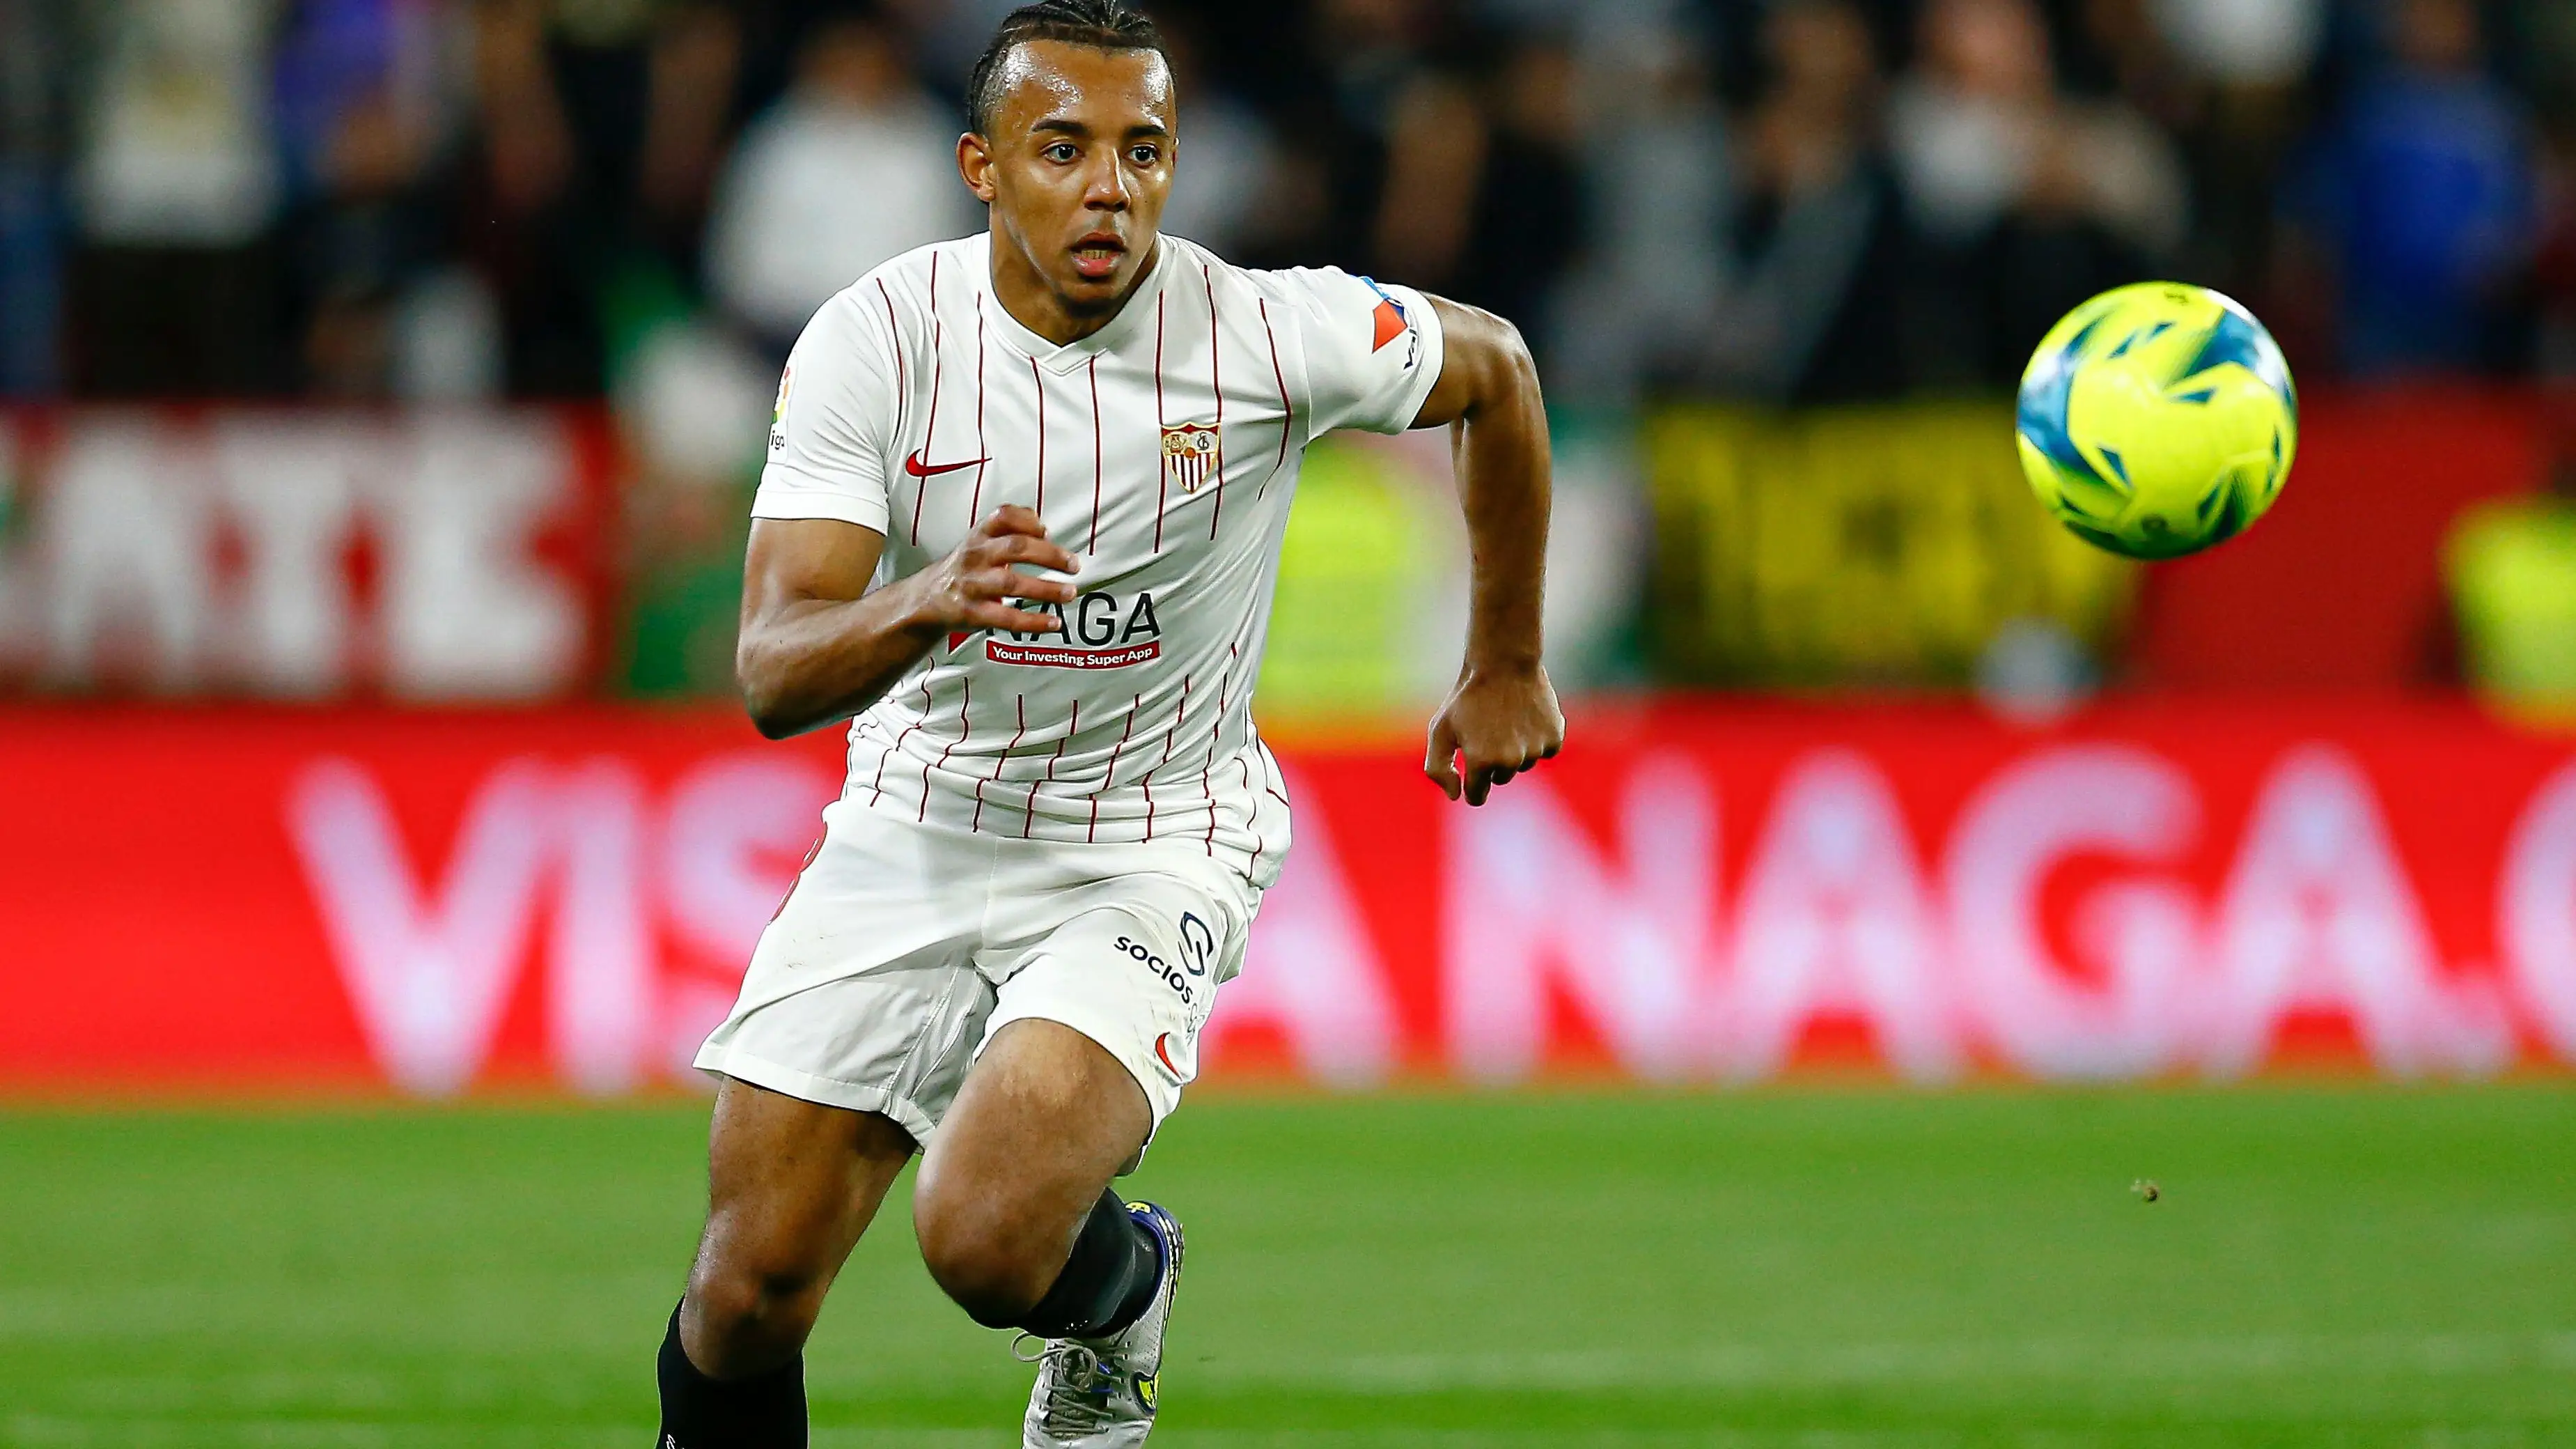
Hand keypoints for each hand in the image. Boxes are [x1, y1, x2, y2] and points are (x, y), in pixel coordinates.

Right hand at [911, 506, 1078, 633]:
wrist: (926, 598)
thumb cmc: (965, 566)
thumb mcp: (980, 540)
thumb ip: (1009, 527)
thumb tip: (1040, 522)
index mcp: (979, 535)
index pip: (1003, 516)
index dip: (1028, 521)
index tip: (1047, 531)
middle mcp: (975, 556)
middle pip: (1015, 548)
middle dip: (1049, 555)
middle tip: (1073, 565)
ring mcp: (972, 584)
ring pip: (1011, 583)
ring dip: (1046, 589)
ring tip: (1069, 592)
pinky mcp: (972, 612)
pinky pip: (1005, 617)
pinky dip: (1032, 621)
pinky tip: (1053, 622)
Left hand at [1424, 663, 1563, 805]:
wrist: (1503, 662)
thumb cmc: (1467, 698)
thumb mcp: (1439, 730)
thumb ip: (1438, 769)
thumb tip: (1456, 796)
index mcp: (1480, 761)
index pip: (1476, 796)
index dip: (1471, 785)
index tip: (1471, 769)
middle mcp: (1510, 761)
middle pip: (1500, 779)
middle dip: (1492, 762)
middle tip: (1487, 730)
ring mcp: (1534, 750)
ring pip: (1523, 765)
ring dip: (1515, 750)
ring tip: (1506, 719)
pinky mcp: (1554, 738)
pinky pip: (1544, 752)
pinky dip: (1536, 740)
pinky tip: (1526, 717)